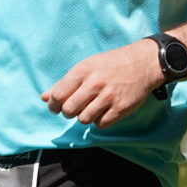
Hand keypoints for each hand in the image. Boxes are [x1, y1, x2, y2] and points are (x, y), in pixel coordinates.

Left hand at [41, 42, 163, 127]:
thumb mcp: (85, 66)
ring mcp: (108, 97)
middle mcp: (94, 84)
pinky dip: (99, 120)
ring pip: (84, 119)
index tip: (56, 106)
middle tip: (75, 107)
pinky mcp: (121, 108)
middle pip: (69, 110)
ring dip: (84, 116)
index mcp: (83, 71)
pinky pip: (100, 124)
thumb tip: (43, 98)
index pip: (58, 95)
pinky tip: (103, 110)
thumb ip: (63, 83)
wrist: (142, 63)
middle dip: (68, 112)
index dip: (53, 104)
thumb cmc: (110, 64)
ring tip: (91, 107)